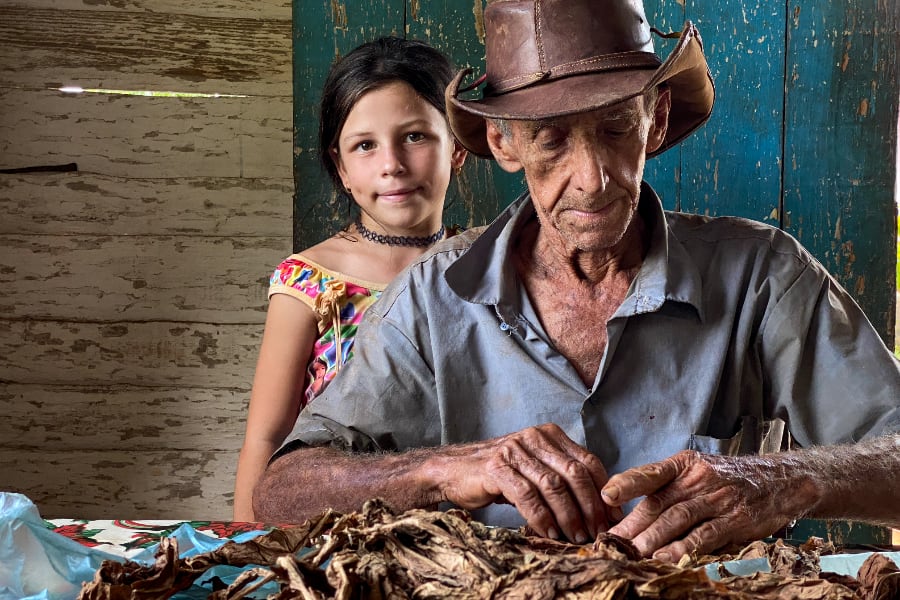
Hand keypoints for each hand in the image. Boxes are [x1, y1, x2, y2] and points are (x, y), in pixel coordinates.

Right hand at [436, 423, 618, 543]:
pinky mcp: (496, 467)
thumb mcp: (535, 470)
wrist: (453, 470)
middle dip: (590, 506)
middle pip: (575, 472)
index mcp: (549, 435)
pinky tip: (549, 532)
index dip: (603, 491)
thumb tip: (597, 509)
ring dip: (569, 516)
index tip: (613, 517)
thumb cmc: (499, 475)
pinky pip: (527, 495)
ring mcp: (514, 450)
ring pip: (553, 485)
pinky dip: (542, 517)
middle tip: (598, 532)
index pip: (588, 461)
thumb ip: (561, 478)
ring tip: (576, 537)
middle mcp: (534, 437)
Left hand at [602, 450, 814, 560]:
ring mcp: (717, 499)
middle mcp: (699, 479)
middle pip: (659, 502)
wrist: (783, 480)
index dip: (628, 483)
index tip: (607, 496)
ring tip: (631, 552)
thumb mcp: (699, 471)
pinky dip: (683, 548)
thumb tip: (629, 508)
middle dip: (632, 524)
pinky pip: (704, 535)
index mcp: (685, 465)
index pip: (651, 473)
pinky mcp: (735, 520)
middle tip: (610, 541)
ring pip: (677, 519)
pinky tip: (666, 557)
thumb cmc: (731, 479)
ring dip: (652, 538)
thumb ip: (668, 486)